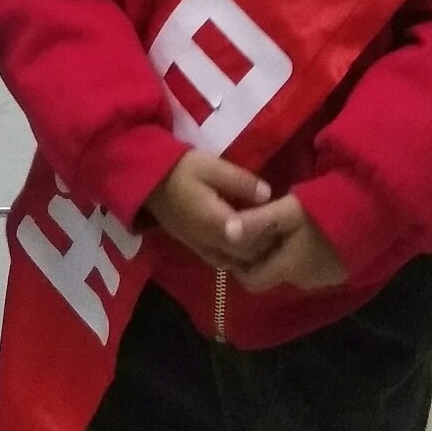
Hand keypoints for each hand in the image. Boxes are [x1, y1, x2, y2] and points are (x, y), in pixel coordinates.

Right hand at [144, 153, 276, 271]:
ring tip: (266, 239)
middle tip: (281, 230)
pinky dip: (237, 259)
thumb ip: (241, 181)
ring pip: (236, 263)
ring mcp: (201, 248)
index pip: (254, 239)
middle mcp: (211, 242)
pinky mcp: (194, 247)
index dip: (272, 233)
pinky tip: (245, 246)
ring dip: (252, 256)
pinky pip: (222, 262)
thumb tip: (268, 194)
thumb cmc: (180, 169)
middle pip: (247, 256)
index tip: (285, 220)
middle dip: (266, 247)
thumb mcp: (212, 166)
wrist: (146, 181)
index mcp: (217, 223)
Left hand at [227, 196, 349, 292]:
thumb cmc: (326, 209)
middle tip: (256, 230)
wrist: (373, 212)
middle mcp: (304, 281)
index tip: (236, 242)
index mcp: (288, 269)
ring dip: (282, 257)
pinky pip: (309, 269)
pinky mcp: (339, 273)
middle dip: (261, 258)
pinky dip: (301, 256)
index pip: (252, 281)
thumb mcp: (288, 209)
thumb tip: (225, 233)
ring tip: (279, 230)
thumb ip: (257, 221)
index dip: (240, 265)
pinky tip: (304, 235)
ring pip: (290, 273)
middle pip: (271, 276)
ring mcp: (323, 279)